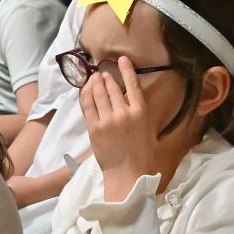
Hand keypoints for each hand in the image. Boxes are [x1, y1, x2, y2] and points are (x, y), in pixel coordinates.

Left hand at [80, 58, 155, 198]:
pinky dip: (85, 93)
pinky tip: (86, 88)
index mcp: (141, 112)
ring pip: (99, 93)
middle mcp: (124, 113)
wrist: (127, 174)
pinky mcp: (94, 127)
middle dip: (107, 77)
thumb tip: (128, 98)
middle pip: (112, 87)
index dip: (126, 69)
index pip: (133, 84)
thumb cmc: (141, 154)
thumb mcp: (148, 129)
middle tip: (103, 72)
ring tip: (94, 77)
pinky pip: (87, 105)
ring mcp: (107, 120)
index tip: (122, 59)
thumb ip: (138, 112)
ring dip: (95, 82)